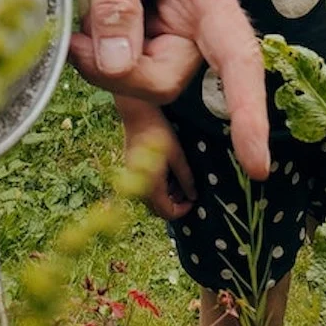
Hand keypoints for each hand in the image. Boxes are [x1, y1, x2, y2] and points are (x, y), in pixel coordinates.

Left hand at [67, 0, 270, 179]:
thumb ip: (114, 4)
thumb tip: (119, 65)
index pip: (237, 55)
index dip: (248, 109)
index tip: (257, 162)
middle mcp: (197, 20)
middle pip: (167, 80)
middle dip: (118, 73)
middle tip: (75, 40)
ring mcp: (173, 35)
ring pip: (144, 85)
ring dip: (106, 72)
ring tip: (76, 34)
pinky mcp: (148, 44)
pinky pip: (138, 86)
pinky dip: (124, 104)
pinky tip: (129, 149)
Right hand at [116, 97, 194, 219]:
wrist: (137, 113)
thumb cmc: (160, 132)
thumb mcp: (178, 156)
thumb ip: (186, 178)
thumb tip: (193, 196)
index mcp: (151, 186)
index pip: (167, 212)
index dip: (182, 211)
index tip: (193, 201)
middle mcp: (138, 186)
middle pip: (158, 208)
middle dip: (175, 203)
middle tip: (188, 190)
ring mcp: (133, 178)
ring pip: (152, 198)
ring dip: (167, 195)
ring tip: (180, 179)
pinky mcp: (131, 169)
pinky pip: (146, 186)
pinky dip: (158, 186)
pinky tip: (168, 172)